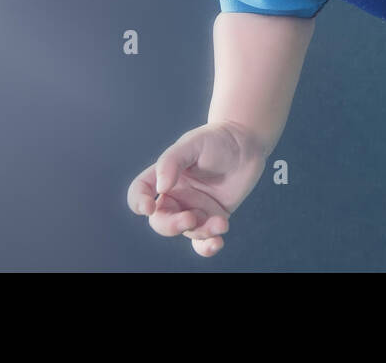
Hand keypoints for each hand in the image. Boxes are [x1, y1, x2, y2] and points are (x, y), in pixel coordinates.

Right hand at [127, 121, 267, 257]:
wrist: (248, 144)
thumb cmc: (217, 138)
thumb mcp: (193, 143)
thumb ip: (172, 161)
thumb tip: (160, 189)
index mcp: (164, 176)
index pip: (140, 192)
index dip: (138, 202)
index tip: (149, 207)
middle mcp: (176, 196)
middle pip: (160, 221)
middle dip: (172, 225)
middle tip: (191, 218)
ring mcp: (195, 209)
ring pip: (187, 231)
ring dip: (201, 231)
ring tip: (221, 223)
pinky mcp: (213, 218)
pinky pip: (203, 241)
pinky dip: (207, 247)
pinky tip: (218, 242)